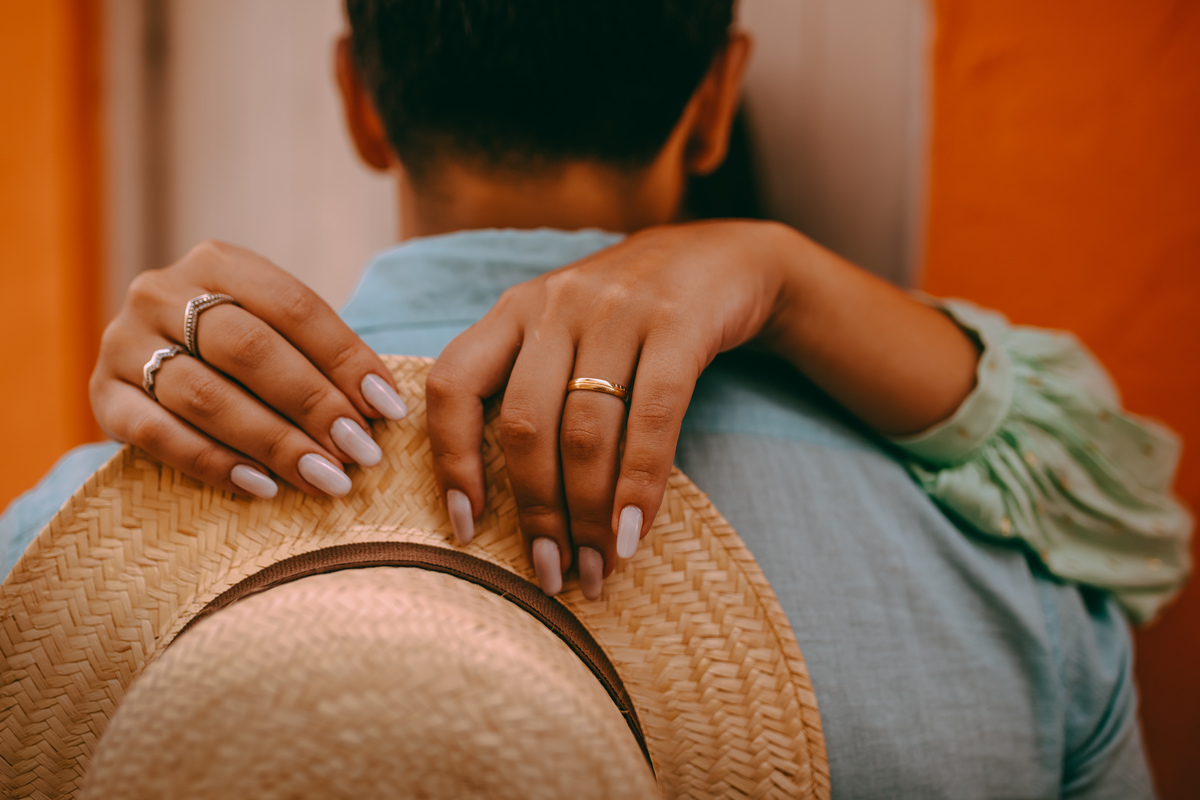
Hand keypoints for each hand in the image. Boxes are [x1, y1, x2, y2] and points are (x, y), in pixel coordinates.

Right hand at [91, 240, 407, 497]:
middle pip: (248, 349)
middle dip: (313, 403)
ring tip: (325, 477)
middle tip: (360, 450)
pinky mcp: (103, 397)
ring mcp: (124, 343)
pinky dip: (215, 463)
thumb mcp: (275, 330)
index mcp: (218, 262)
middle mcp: (161, 292)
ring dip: (273, 441)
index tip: (388, 409)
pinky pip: (159, 435)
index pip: (294, 307)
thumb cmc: (239, 351)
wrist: (152, 364)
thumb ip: (320, 356)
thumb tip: (381, 409)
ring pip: (204, 395)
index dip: (347, 359)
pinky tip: (263, 486)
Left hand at [425, 221, 793, 598]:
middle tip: (549, 572)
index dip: (450, 460)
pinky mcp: (678, 322)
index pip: (454, 384)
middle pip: (524, 424)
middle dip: (536, 510)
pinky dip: (640, 483)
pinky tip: (634, 534)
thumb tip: (509, 499)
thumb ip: (530, 386)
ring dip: (588, 512)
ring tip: (596, 568)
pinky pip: (653, 415)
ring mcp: (617, 309)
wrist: (725, 256)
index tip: (464, 528)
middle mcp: (555, 305)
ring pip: (585, 428)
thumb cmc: (632, 316)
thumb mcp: (566, 333)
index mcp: (514, 310)